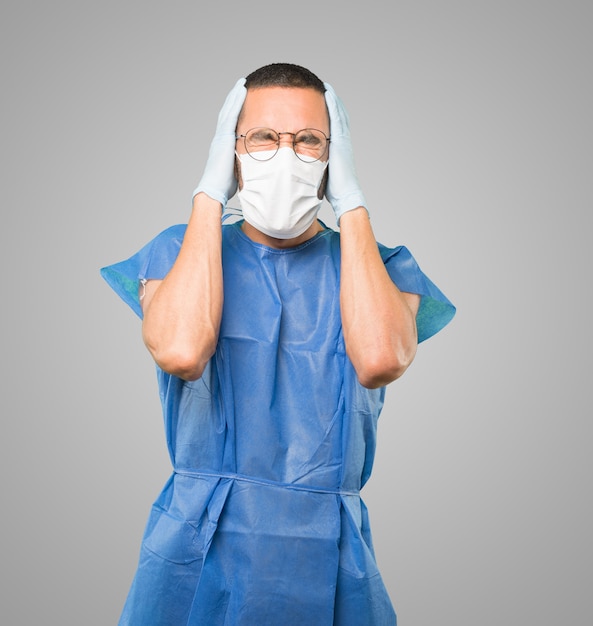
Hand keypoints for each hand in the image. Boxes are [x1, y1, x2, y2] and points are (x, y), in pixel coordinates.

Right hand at [192, 77, 246, 205]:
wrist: (213, 190)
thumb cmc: (226, 186)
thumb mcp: (238, 171)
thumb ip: (245, 164)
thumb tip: (258, 167)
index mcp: (223, 146)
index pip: (230, 124)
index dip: (235, 111)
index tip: (241, 100)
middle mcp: (220, 138)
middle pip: (228, 113)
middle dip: (234, 99)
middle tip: (241, 85)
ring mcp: (220, 136)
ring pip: (228, 110)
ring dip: (235, 95)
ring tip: (242, 83)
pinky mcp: (223, 137)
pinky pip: (231, 115)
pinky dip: (235, 102)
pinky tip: (241, 91)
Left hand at [323, 82, 366, 222]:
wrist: (344, 195)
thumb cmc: (332, 188)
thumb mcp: (319, 171)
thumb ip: (313, 163)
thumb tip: (298, 162)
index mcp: (336, 147)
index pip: (332, 124)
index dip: (328, 111)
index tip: (319, 100)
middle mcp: (341, 141)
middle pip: (337, 115)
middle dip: (330, 101)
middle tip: (322, 87)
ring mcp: (342, 140)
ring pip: (338, 113)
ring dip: (332, 98)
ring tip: (325, 85)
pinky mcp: (341, 141)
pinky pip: (337, 118)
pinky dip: (334, 104)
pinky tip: (328, 93)